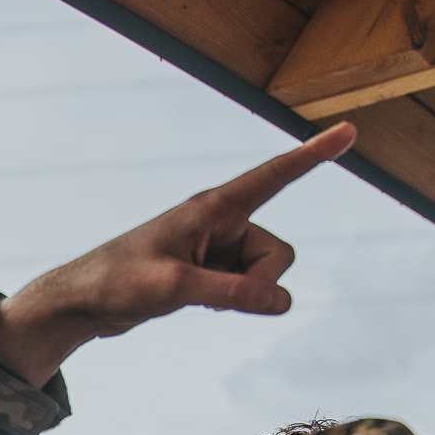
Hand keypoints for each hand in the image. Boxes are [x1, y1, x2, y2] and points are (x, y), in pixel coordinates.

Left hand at [0, 122, 355, 386]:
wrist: (83, 302)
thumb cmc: (118, 282)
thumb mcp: (174, 288)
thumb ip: (231, 293)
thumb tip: (282, 302)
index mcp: (213, 207)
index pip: (275, 177)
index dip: (314, 155)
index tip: (350, 130)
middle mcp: (220, 222)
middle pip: (279, 253)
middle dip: (262, 281)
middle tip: (214, 296)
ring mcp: (217, 249)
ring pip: (266, 275)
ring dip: (243, 296)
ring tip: (195, 298)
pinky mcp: (209, 272)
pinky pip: (247, 288)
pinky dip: (233, 301)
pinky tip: (198, 304)